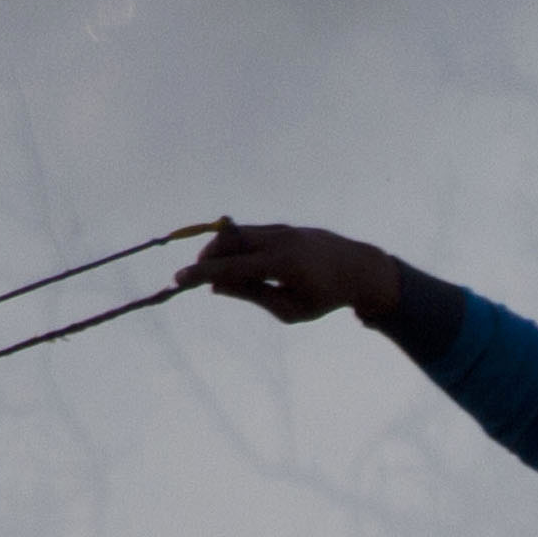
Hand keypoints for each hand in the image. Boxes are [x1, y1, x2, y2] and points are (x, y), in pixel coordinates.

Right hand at [186, 222, 408, 325]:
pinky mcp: (282, 227)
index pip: (232, 267)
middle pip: (229, 241)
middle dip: (207, 257)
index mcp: (282, 265)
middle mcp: (279, 240)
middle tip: (194, 276)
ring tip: (216, 273)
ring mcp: (281, 229)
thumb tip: (216, 286)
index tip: (179, 278)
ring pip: (238, 233)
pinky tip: (234, 264)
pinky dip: (235, 246)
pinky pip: (250, 233)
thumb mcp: (289, 310)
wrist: (358, 269)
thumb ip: (252, 295)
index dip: (202, 273)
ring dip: (220, 250)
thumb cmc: (324, 297)